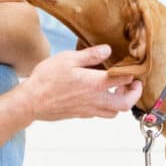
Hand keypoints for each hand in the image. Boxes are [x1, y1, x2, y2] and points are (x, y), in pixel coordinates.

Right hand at [20, 44, 142, 120]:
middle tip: (133, 84)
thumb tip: (107, 50)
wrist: (31, 102)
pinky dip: (107, 106)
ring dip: (120, 101)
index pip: (124, 80)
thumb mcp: (68, 59)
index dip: (132, 74)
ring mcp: (88, 110)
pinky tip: (99, 95)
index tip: (134, 68)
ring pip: (114, 112)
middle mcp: (95, 100)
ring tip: (117, 89)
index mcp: (95, 84)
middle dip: (134, 94)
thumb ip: (91, 55)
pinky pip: (101, 113)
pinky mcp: (81, 114)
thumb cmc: (47, 79)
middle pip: (125, 104)